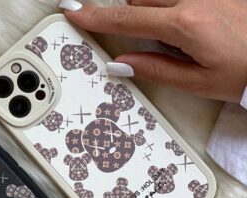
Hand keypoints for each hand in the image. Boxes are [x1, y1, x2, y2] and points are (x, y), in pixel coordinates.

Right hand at [59, 0, 246, 102]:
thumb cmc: (246, 72)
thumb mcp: (196, 81)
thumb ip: (154, 69)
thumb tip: (121, 64)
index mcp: (186, 23)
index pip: (128, 18)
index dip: (97, 16)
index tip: (75, 11)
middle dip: (130, 16)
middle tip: (143, 41)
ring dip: (150, 8)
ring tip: (171, 35)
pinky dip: (167, 5)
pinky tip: (183, 22)